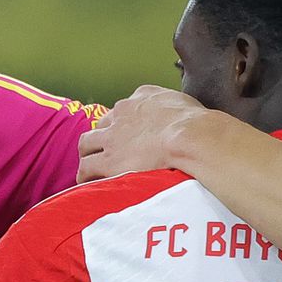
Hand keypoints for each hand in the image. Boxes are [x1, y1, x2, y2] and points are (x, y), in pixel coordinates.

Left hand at [80, 84, 205, 183]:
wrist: (190, 137)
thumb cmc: (196, 123)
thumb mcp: (183, 103)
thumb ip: (172, 107)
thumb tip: (178, 118)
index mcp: (141, 98)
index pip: (123, 109)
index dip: (122, 124)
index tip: (127, 135)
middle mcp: (121, 113)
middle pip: (101, 124)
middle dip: (101, 137)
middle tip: (105, 151)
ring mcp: (112, 137)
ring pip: (87, 144)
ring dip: (88, 155)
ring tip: (91, 169)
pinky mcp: (109, 160)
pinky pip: (86, 168)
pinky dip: (85, 175)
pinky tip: (88, 183)